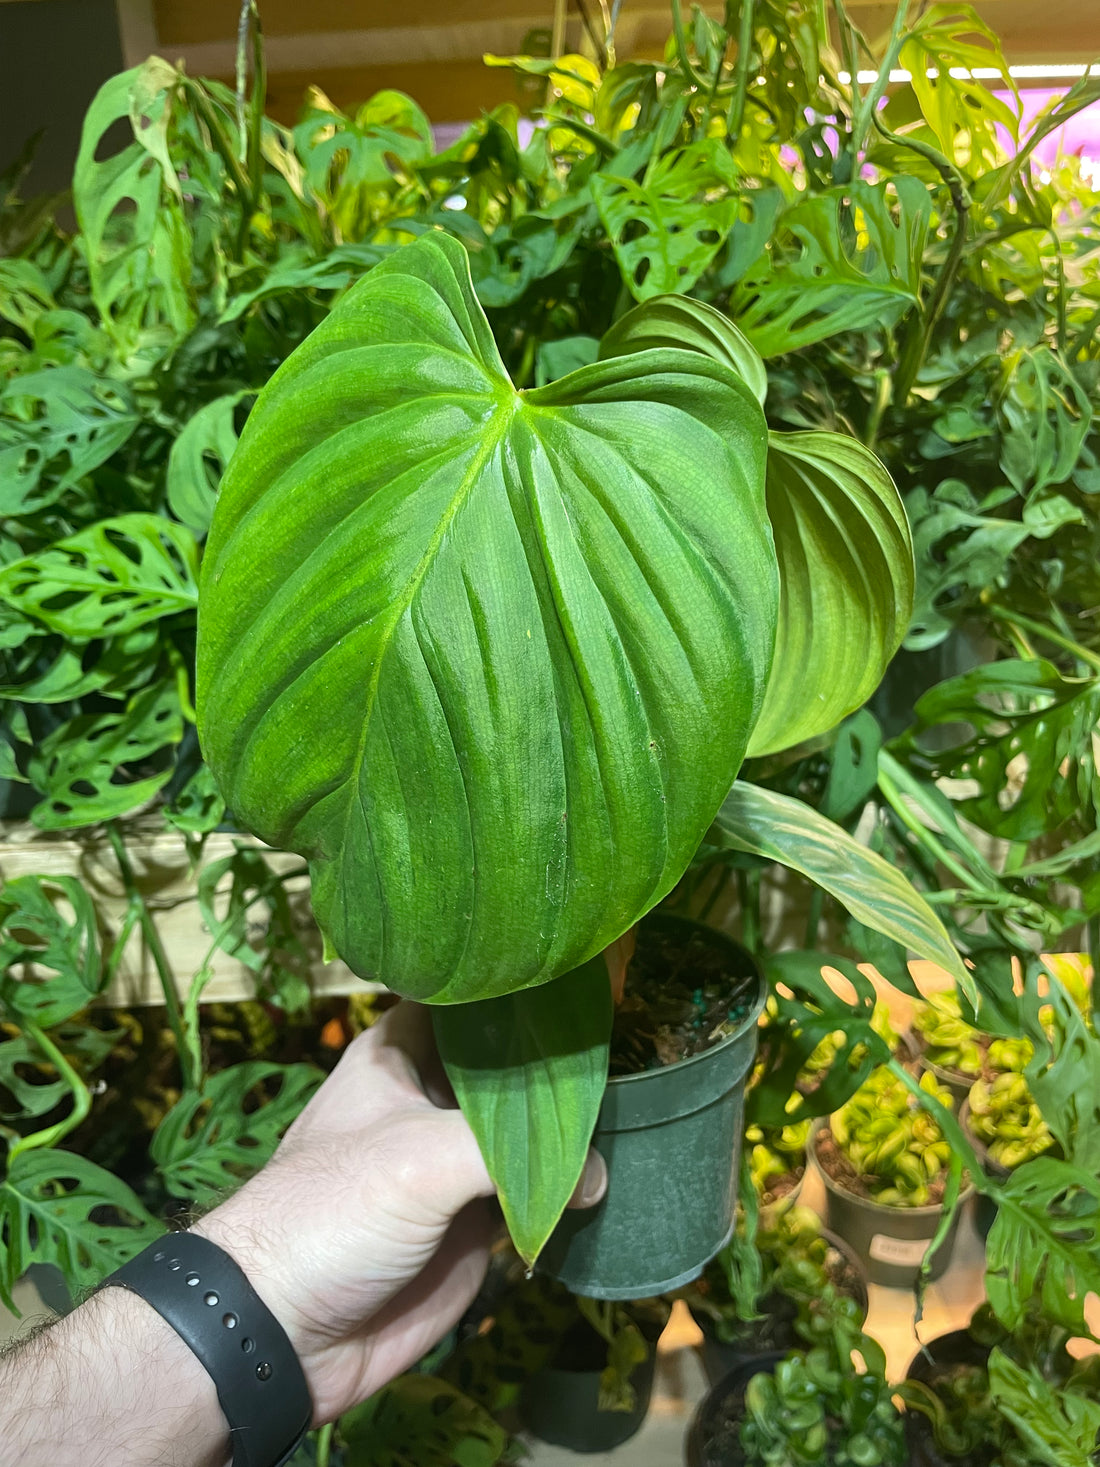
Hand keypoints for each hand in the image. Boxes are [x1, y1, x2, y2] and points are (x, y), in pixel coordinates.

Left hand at [195, 1002, 606, 1424]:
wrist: (288, 1334)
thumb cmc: (335, 1213)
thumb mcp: (419, 1157)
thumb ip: (515, 1155)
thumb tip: (597, 1177)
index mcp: (399, 1055)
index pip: (469, 1002)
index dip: (518, 991)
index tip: (583, 982)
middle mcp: (429, 1099)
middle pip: (509, 1069)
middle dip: (563, 1066)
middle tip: (632, 1052)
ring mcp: (453, 1162)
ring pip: (528, 1135)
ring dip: (573, 1134)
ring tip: (640, 1110)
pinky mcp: (474, 1223)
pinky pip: (533, 1196)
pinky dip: (569, 1192)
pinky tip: (616, 1176)